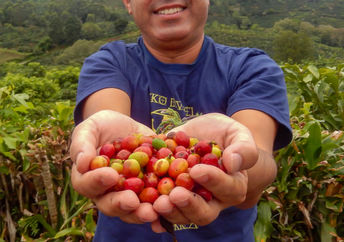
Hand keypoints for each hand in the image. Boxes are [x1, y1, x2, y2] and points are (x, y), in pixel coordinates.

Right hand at [69, 110, 158, 223]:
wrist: (124, 126)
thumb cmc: (100, 126)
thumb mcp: (89, 128)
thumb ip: (82, 143)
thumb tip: (82, 163)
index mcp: (87, 178)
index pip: (87, 185)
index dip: (97, 182)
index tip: (111, 175)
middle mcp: (106, 192)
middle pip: (110, 204)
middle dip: (122, 204)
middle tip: (133, 202)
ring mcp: (128, 193)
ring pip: (133, 209)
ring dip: (143, 212)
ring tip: (154, 210)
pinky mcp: (148, 189)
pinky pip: (155, 199)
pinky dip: (163, 203)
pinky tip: (172, 201)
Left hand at [152, 113, 258, 231]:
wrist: (202, 134)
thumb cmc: (224, 133)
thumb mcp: (237, 134)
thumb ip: (243, 149)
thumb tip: (233, 164)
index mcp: (232, 186)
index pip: (227, 189)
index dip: (213, 182)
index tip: (197, 170)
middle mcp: (212, 200)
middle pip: (204, 212)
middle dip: (189, 205)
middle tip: (175, 195)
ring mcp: (190, 201)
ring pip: (182, 215)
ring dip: (169, 211)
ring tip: (157, 203)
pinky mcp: (170, 197)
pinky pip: (163, 210)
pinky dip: (153, 215)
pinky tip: (144, 211)